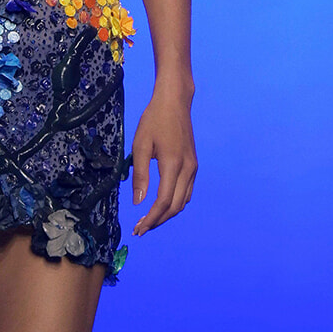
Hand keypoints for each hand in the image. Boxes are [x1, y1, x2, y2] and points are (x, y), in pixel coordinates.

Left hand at [130, 86, 196, 235]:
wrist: (175, 102)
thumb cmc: (154, 120)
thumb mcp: (140, 146)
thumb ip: (140, 175)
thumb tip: (138, 201)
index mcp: (173, 164)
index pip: (163, 201)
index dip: (151, 219)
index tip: (139, 229)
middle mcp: (187, 169)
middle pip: (175, 206)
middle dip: (158, 221)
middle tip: (140, 229)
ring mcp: (193, 168)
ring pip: (183, 201)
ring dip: (167, 214)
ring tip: (149, 220)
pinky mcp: (193, 165)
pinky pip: (186, 192)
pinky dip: (175, 203)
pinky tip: (161, 205)